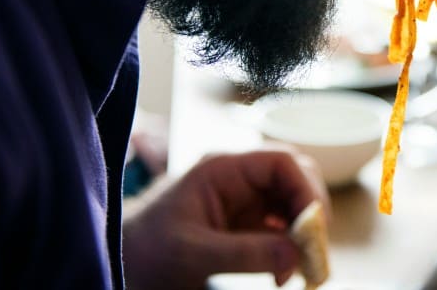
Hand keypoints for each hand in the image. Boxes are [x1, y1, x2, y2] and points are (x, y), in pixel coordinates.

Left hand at [123, 150, 328, 289]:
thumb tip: (295, 254)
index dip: (306, 190)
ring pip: (292, 204)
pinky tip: (287, 272)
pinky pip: (281, 227)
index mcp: (223, 170)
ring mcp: (244, 201)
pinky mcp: (244, 225)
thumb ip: (243, 253)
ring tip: (304, 268)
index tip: (315, 228)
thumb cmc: (145, 251)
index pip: (281, 162)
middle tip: (315, 251)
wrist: (121, 263)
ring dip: (304, 232)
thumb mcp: (191, 254)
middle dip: (311, 212)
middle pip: (295, 179)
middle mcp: (239, 179)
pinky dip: (292, 247)